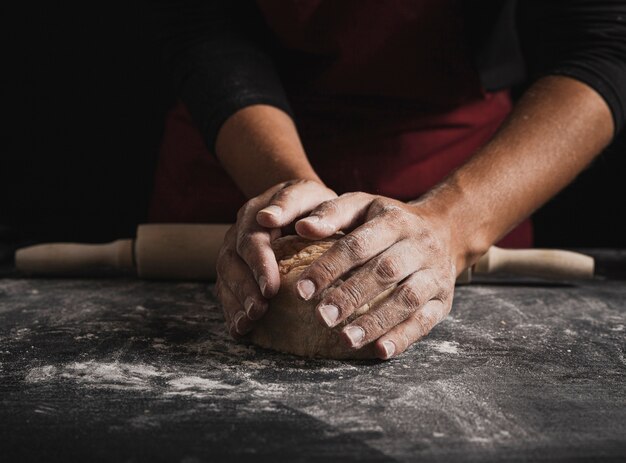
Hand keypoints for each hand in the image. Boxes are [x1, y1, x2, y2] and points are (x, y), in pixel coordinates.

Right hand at [215, 179, 336, 337]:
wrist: (298, 203)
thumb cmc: (310, 203)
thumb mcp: (309, 195)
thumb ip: (297, 204)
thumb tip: (280, 220)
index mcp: (256, 212)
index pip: (252, 239)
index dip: (259, 264)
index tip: (271, 288)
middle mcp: (238, 231)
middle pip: (232, 261)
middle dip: (245, 288)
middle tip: (259, 310)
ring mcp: (233, 250)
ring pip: (224, 277)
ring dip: (236, 302)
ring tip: (249, 322)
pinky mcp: (233, 269)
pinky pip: (225, 290)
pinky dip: (231, 311)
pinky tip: (241, 329)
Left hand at [293, 192, 457, 358]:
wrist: (446, 229)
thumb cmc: (389, 221)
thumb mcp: (363, 206)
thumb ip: (332, 213)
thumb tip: (302, 227)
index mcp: (394, 221)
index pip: (358, 245)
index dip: (329, 267)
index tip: (302, 290)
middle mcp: (419, 246)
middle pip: (384, 272)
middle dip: (351, 296)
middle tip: (322, 317)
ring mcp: (435, 274)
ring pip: (407, 299)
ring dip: (376, 321)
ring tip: (346, 339)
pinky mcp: (444, 300)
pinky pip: (426, 321)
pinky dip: (403, 337)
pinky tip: (380, 351)